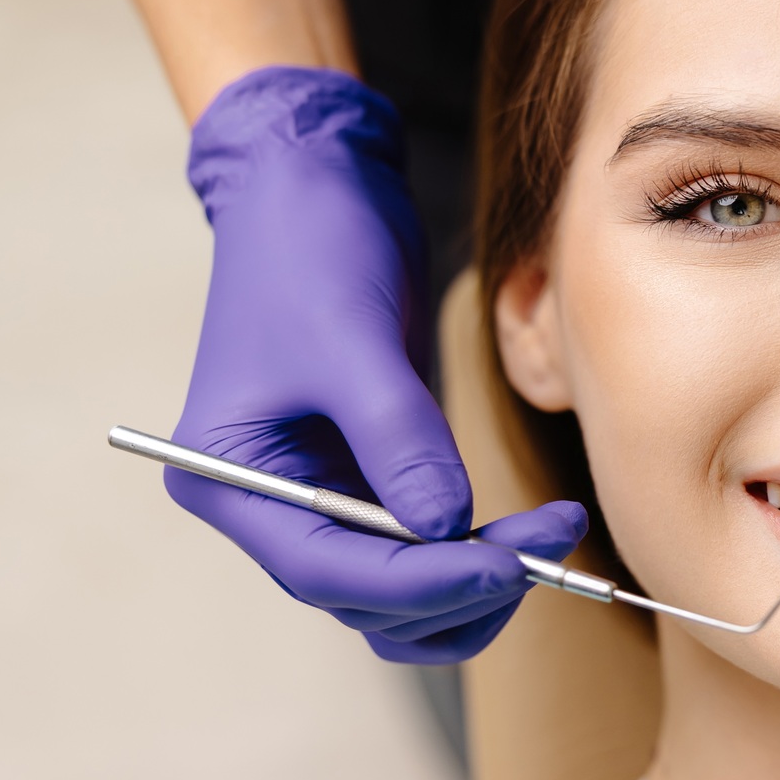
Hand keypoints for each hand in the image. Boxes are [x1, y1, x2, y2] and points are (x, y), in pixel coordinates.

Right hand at [165, 66, 585, 660]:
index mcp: (228, 477)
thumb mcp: (354, 338)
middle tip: (549, 545)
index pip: (325, 569)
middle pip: (364, 596)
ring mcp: (317, 492)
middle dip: (460, 584)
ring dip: (474, 582)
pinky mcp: (364, 473)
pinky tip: (531, 528)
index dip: (421, 585)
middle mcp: (265, 501)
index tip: (506, 570)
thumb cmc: (311, 246)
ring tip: (550, 537)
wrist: (312, 183)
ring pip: (396, 592)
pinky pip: (419, 547)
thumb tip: (449, 529)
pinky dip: (473, 552)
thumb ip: (398, 438)